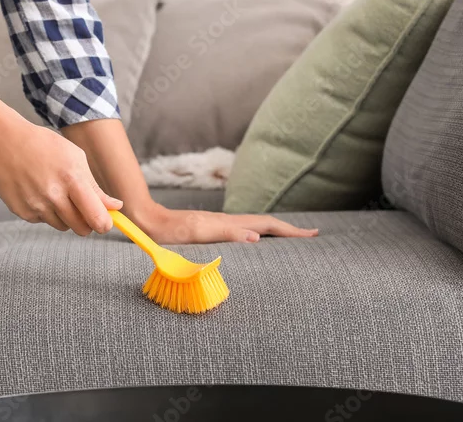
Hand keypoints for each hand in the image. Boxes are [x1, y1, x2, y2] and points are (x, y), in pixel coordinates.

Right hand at [0, 115, 122, 235]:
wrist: (1, 142)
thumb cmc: (41, 145)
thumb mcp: (74, 157)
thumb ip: (94, 186)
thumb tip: (115, 206)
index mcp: (71, 179)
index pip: (97, 217)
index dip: (105, 224)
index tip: (106, 220)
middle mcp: (53, 196)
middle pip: (82, 229)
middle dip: (87, 222)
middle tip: (82, 206)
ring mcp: (36, 206)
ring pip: (63, 226)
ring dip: (65, 216)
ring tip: (54, 191)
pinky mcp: (22, 212)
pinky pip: (44, 221)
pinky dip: (46, 211)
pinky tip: (37, 190)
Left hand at [129, 203, 318, 244]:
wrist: (150, 221)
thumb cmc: (171, 230)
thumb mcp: (199, 233)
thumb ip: (228, 234)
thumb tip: (257, 238)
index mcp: (229, 224)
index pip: (267, 226)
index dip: (290, 230)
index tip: (312, 234)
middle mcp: (228, 223)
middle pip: (266, 224)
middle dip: (290, 230)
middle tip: (312, 235)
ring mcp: (221, 225)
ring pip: (256, 227)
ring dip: (276, 233)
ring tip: (292, 238)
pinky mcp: (213, 230)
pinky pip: (245, 232)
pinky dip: (260, 236)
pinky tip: (258, 241)